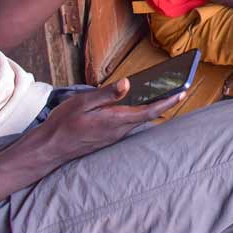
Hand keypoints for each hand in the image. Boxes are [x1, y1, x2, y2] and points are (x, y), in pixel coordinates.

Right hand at [25, 79, 183, 163]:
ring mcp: (114, 136)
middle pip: (147, 116)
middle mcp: (118, 131)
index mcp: (114, 120)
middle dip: (164, 102)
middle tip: (178, 87)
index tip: (183, 92)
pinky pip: (129, 124)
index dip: (168, 102)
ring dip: (152, 107)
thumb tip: (127, 83)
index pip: (149, 111)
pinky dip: (139, 112)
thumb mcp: (83, 103)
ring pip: (138, 120)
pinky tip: (138, 103)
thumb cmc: (63, 123)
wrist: (49, 148)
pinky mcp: (108, 138)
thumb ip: (106, 94)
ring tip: (164, 91)